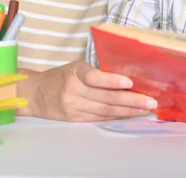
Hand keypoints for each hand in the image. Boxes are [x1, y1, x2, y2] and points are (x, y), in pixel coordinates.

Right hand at [17, 60, 157, 121]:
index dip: (113, 80)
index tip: (130, 82)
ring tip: (145, 108)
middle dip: (132, 100)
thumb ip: (97, 71)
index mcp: (74, 72)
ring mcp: (74, 107)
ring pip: (106, 110)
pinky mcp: (75, 118)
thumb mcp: (76, 66)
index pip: (94, 77)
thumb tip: (129, 74)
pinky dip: (117, 116)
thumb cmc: (61, 76)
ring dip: (129, 110)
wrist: (34, 93)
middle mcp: (73, 90)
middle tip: (150, 101)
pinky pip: (100, 118)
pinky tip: (130, 114)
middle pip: (106, 97)